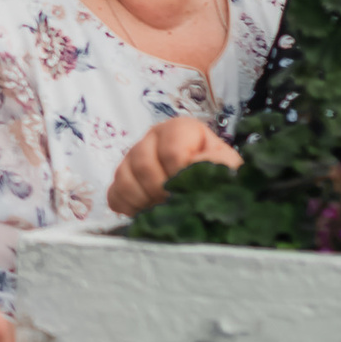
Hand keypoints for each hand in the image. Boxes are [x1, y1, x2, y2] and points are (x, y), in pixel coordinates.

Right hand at [108, 118, 239, 215]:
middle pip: (142, 163)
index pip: (170, 150)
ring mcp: (133, 157)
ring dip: (144, 200)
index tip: (190, 188)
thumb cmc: (220, 176)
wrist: (210, 192)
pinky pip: (114, 194)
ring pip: (124, 177)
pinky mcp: (121, 179)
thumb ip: (217, 163)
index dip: (180, 174)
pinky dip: (129, 208)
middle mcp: (152, 138)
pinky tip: (147, 212)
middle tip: (175, 202)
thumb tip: (194, 168)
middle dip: (160, 189)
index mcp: (179, 129)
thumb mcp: (227, 166)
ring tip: (163, 208)